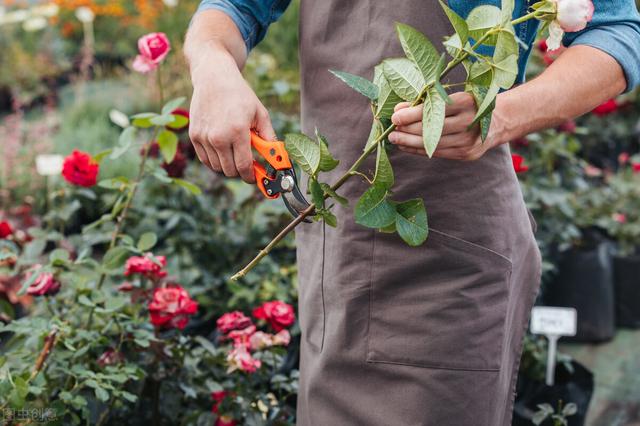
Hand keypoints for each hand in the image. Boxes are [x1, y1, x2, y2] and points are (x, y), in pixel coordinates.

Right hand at [188, 48, 274, 182]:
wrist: (214, 78)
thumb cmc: (240, 95)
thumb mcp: (260, 113)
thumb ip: (269, 137)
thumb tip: (277, 157)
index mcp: (237, 132)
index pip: (243, 167)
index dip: (251, 177)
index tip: (256, 177)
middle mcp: (218, 137)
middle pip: (230, 171)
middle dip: (241, 171)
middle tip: (247, 165)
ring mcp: (204, 137)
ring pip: (217, 167)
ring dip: (228, 165)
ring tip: (235, 152)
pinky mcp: (194, 136)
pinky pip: (205, 160)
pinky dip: (215, 160)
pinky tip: (223, 150)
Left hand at [388, 92, 499, 160]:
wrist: (499, 120)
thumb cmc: (469, 105)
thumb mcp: (452, 97)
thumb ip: (426, 102)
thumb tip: (398, 109)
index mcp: (467, 102)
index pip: (434, 109)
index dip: (412, 114)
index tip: (395, 116)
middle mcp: (470, 122)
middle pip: (432, 129)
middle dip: (408, 131)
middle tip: (391, 131)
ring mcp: (469, 141)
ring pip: (433, 144)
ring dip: (410, 143)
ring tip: (395, 140)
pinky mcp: (467, 154)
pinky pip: (438, 153)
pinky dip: (420, 151)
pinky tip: (407, 147)